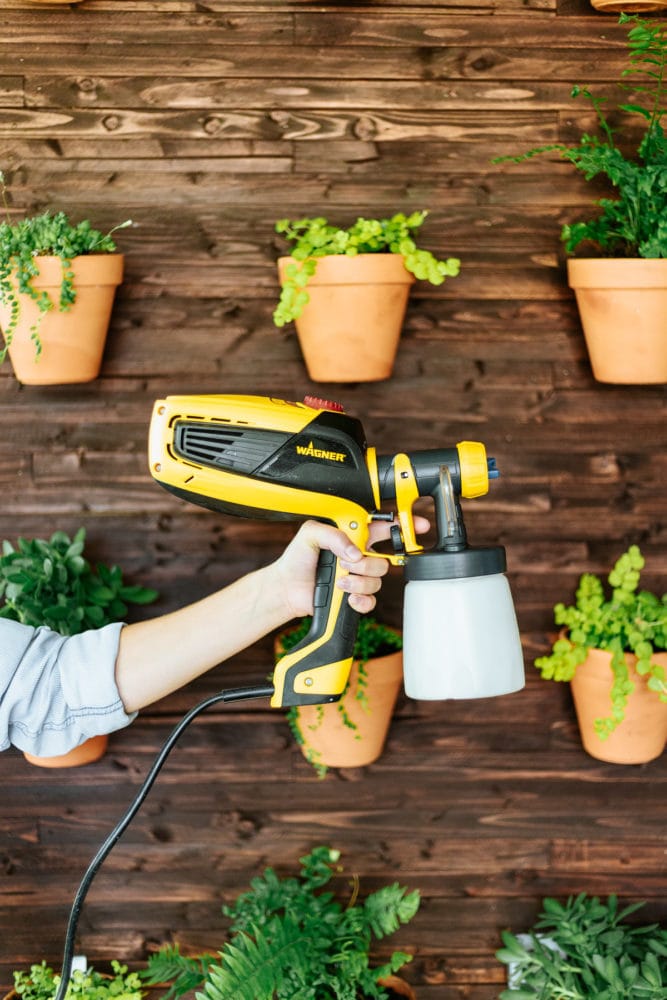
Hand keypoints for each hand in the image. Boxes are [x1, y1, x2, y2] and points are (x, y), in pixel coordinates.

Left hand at [272, 517, 429, 619]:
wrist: (287, 588)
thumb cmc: (297, 559)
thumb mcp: (310, 534)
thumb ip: (334, 534)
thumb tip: (355, 552)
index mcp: (353, 536)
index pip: (384, 527)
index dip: (403, 526)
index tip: (418, 526)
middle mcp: (360, 556)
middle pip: (384, 559)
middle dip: (368, 563)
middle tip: (348, 563)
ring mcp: (359, 578)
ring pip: (378, 580)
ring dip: (358, 582)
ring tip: (339, 582)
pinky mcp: (355, 597)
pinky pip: (371, 601)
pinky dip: (361, 600)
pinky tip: (347, 597)